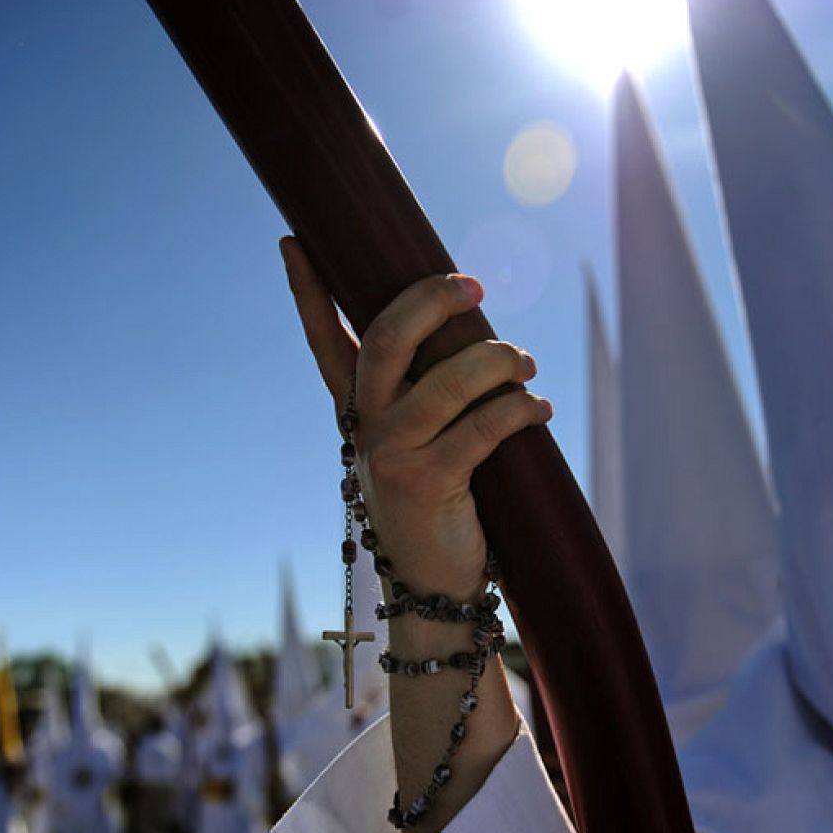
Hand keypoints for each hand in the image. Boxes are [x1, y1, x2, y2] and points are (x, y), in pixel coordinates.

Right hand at [282, 236, 544, 832]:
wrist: (434, 591)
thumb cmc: (439, 507)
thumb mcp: (420, 444)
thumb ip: (428, 393)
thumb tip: (472, 327)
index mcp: (358, 413)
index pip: (325, 342)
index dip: (308, 292)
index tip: (294, 241)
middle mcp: (366, 429)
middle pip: (387, 340)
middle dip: (430, 301)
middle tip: (473, 287)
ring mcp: (392, 456)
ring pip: (444, 381)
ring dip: (496, 361)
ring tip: (526, 363)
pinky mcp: (429, 483)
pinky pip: (482, 429)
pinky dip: (518, 411)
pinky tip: (538, 412)